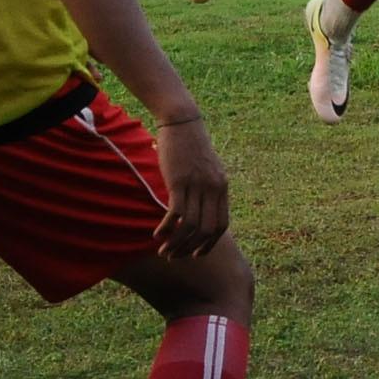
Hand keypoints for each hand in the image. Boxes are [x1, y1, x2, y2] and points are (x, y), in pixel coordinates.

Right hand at [149, 113, 229, 258]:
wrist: (182, 122)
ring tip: (163, 250)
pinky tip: (156, 234)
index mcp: (222, 187)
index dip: (209, 244)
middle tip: (175, 256)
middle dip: (191, 248)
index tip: (195, 254)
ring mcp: (197, 185)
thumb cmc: (191, 147)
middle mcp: (213, 188)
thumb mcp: (207, 169)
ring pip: (191, 225)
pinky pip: (176, 213)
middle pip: (207, 230)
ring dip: (176, 243)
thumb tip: (200, 212)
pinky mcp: (179, 181)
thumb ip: (207, 190)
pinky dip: (167, 228)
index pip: (222, 225)